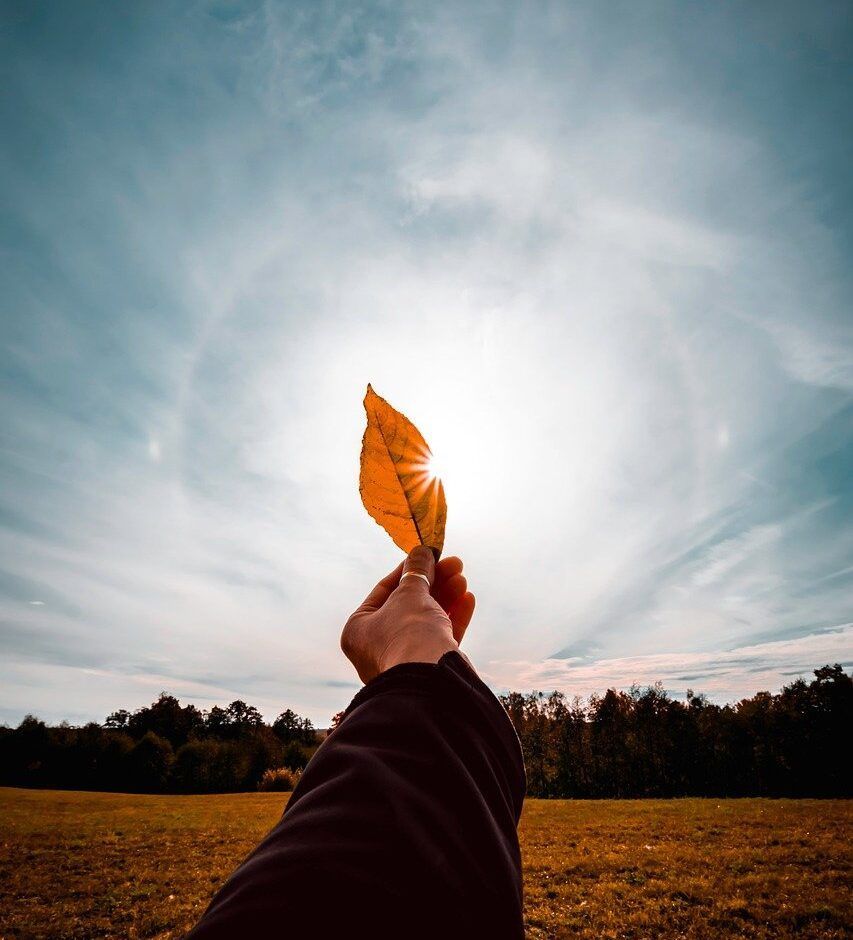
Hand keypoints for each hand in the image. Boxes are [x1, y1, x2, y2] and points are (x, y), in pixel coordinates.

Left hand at [341, 546, 475, 683]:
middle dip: (434, 583)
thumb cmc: (408, 633)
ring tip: (462, 579)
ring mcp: (402, 659)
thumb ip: (416, 571)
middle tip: (454, 564)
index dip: (408, 570)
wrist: (430, 678)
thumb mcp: (410, 593)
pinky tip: (468, 599)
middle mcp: (377, 647)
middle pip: (408, 604)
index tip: (427, 556)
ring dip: (446, 597)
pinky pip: (438, 637)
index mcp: (359, 629)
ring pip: (426, 620)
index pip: (384, 590)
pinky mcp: (426, 668)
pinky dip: (453, 618)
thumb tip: (422, 552)